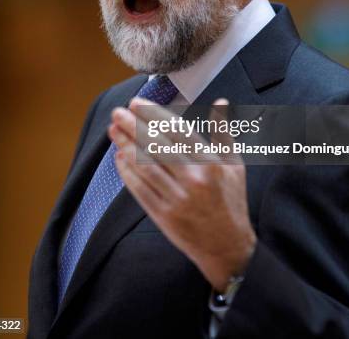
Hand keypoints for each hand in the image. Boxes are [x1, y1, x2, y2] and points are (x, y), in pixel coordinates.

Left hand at [108, 98, 256, 291]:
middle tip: (118, 112)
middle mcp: (194, 180)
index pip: (177, 131)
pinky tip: (119, 157)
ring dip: (126, 145)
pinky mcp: (164, 216)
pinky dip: (127, 172)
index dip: (154, 115)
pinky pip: (140, 189)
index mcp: (211, 163)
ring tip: (113, 130)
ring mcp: (177, 199)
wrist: (227, 248)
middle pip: (157, 146)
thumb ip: (224, 132)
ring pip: (145, 166)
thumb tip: (220, 102)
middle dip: (133, 126)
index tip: (137, 103)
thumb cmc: (231, 201)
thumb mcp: (235, 165)